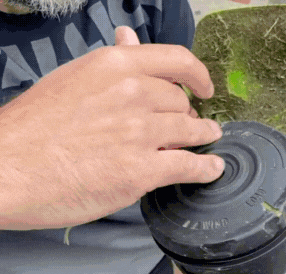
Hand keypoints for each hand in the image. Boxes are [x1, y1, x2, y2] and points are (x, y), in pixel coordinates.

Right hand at [0, 27, 223, 229]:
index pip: (176, 60)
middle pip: (182, 102)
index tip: (204, 87)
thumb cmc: (32, 129)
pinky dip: (205, 168)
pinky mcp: (141, 170)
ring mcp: (139, 132)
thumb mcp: (71, 79)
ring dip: (203, 138)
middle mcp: (132, 94)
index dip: (198, 75)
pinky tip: (212, 168)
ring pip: (191, 132)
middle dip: (187, 116)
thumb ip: (110, 64)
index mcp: (114, 66)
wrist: (7, 170)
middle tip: (187, 127)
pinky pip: (188, 166)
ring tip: (207, 141)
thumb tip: (130, 38)